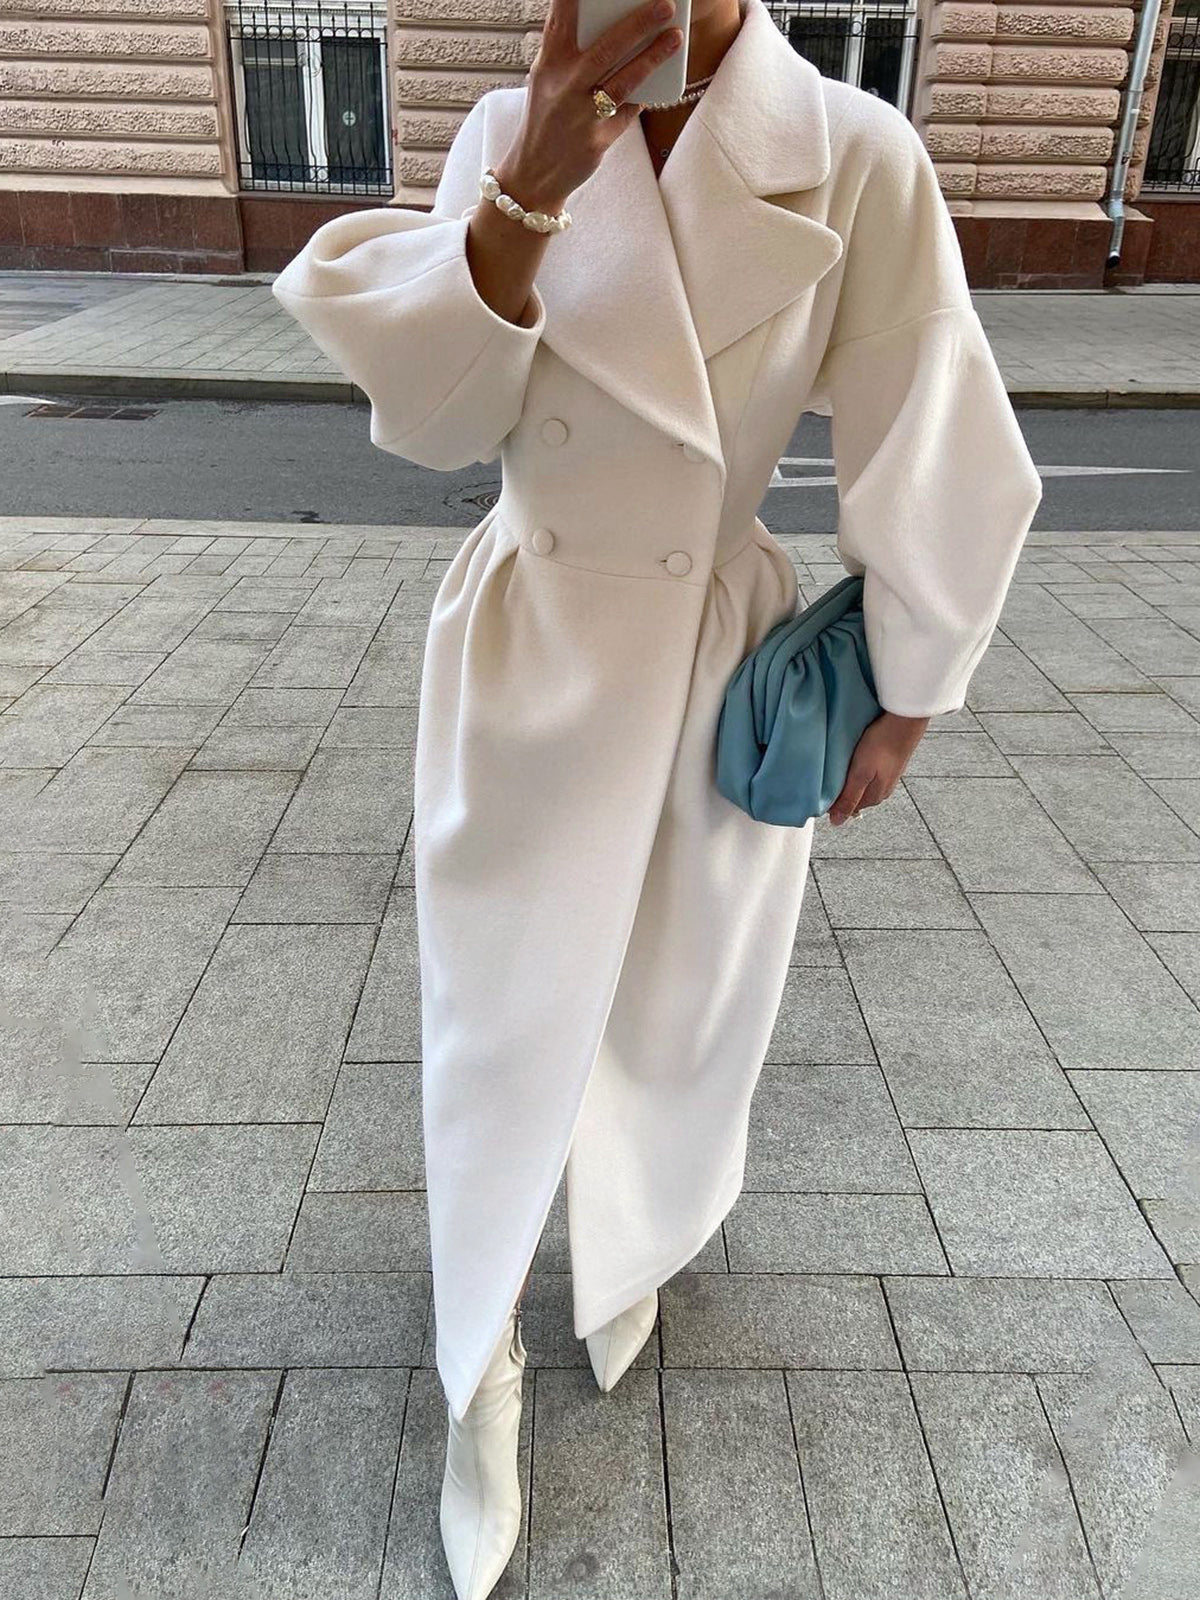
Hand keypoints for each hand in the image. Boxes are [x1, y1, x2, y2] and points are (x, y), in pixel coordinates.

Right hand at [496, 0, 685, 210]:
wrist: (534, 174)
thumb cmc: (545, 118)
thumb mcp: (545, 79)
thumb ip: (568, 50)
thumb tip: (609, 22)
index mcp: (549, 64)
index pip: (561, 19)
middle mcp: (564, 87)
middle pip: (605, 49)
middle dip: (638, 24)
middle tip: (666, 5)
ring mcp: (581, 116)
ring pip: (623, 81)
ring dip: (652, 58)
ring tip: (675, 38)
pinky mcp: (598, 140)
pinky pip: (629, 111)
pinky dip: (645, 94)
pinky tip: (662, 79)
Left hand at [827, 711, 929, 824]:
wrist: (904, 722)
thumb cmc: (882, 745)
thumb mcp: (860, 774)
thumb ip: (849, 799)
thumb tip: (837, 822)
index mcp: (875, 797)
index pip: (848, 808)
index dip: (834, 801)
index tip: (822, 790)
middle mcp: (882, 790)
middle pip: (855, 797)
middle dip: (841, 791)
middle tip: (829, 777)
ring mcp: (887, 777)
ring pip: (862, 784)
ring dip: (850, 779)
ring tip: (841, 768)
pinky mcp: (888, 764)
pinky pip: (869, 773)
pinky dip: (859, 769)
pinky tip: (855, 760)